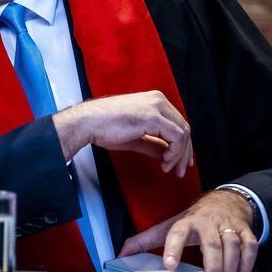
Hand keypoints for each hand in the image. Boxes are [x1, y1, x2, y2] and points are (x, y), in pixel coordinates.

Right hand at [51, 91, 192, 175]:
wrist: (87, 123)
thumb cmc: (104, 127)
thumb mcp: (135, 137)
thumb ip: (153, 143)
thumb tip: (167, 154)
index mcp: (154, 101)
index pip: (178, 123)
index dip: (182, 145)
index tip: (179, 162)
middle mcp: (158, 100)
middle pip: (184, 128)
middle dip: (184, 153)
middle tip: (180, 171)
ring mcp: (156, 107)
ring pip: (184, 133)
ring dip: (180, 155)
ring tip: (168, 168)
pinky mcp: (153, 117)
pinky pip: (176, 137)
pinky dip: (175, 152)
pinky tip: (164, 161)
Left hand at [118, 189, 259, 271]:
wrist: (223, 200)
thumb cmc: (192, 219)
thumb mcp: (168, 226)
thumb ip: (145, 241)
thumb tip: (120, 254)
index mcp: (186, 222)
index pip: (177, 233)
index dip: (172, 248)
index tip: (169, 265)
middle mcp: (207, 222)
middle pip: (211, 243)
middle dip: (212, 266)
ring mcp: (228, 225)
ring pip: (233, 244)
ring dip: (231, 266)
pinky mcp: (245, 230)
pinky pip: (250, 245)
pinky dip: (247, 262)